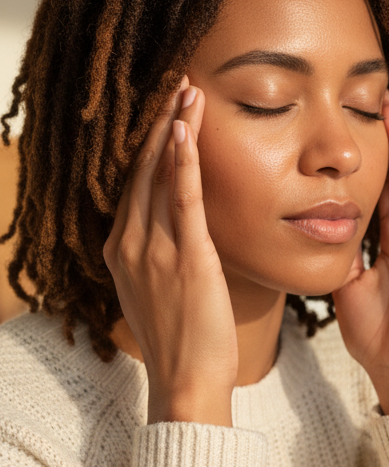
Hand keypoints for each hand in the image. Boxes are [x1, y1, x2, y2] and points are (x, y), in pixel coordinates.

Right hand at [103, 80, 236, 425]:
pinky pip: (181, 200)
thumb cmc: (183, 344)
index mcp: (122, 251)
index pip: (134, 185)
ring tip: (187, 91)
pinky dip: (182, 163)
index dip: (148, 146)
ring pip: (159, 175)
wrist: (187, 382)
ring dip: (173, 129)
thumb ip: (161, 259)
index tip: (163, 113)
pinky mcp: (186, 258)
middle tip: (175, 83)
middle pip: (142, 170)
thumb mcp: (159, 293)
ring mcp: (154, 250)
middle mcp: (131, 244)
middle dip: (158, 124)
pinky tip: (185, 132)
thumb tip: (178, 237)